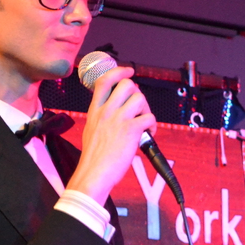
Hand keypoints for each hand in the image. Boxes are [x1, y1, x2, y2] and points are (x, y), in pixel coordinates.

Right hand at [65, 65, 156, 204]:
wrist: (93, 173)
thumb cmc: (93, 158)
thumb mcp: (91, 131)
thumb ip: (102, 119)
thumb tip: (115, 115)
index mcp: (95, 110)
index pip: (104, 81)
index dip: (119, 72)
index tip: (129, 71)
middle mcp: (106, 111)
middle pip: (127, 85)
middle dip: (138, 94)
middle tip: (139, 109)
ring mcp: (118, 119)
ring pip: (140, 98)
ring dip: (147, 110)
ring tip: (144, 124)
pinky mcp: (131, 130)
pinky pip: (149, 118)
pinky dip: (153, 126)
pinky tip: (148, 135)